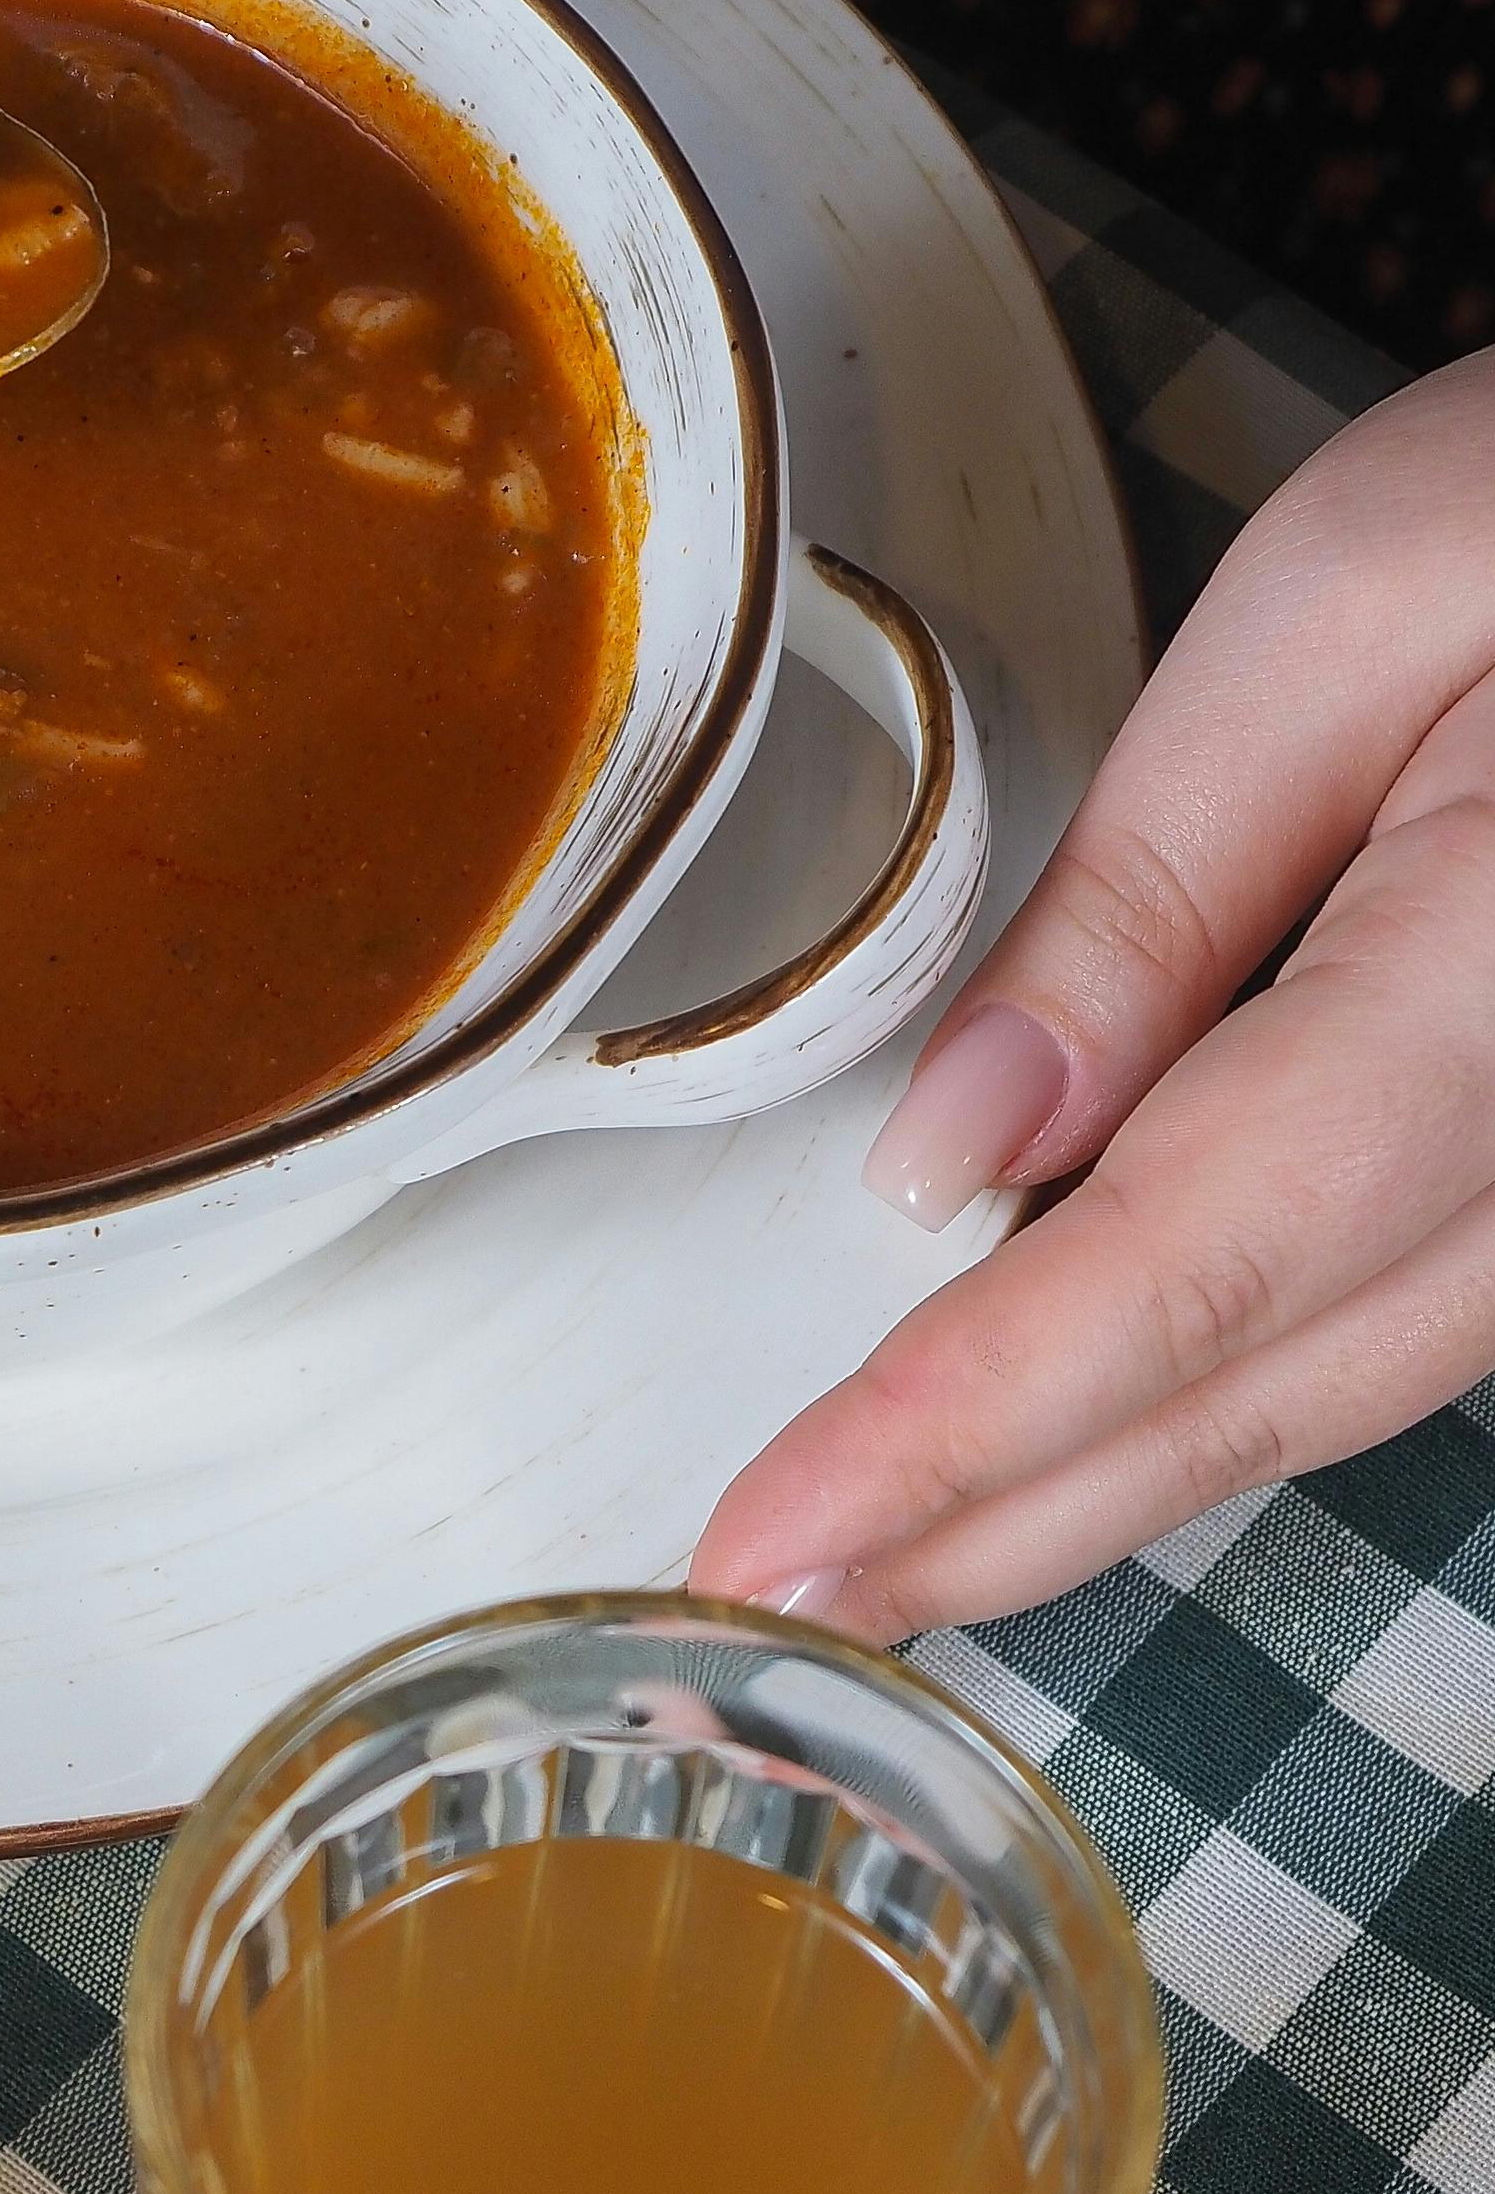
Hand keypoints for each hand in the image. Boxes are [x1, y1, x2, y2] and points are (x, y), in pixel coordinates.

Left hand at [697, 357, 1494, 1634]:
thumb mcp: (1354, 597)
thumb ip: (1152, 889)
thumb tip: (958, 1164)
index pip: (1195, 1264)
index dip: (972, 1424)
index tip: (775, 1535)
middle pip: (1270, 1384)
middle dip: (1003, 1518)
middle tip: (771, 1596)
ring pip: (1350, 1387)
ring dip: (1106, 1488)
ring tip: (884, 1546)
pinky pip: (1420, 1321)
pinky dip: (1232, 1387)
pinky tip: (1075, 1424)